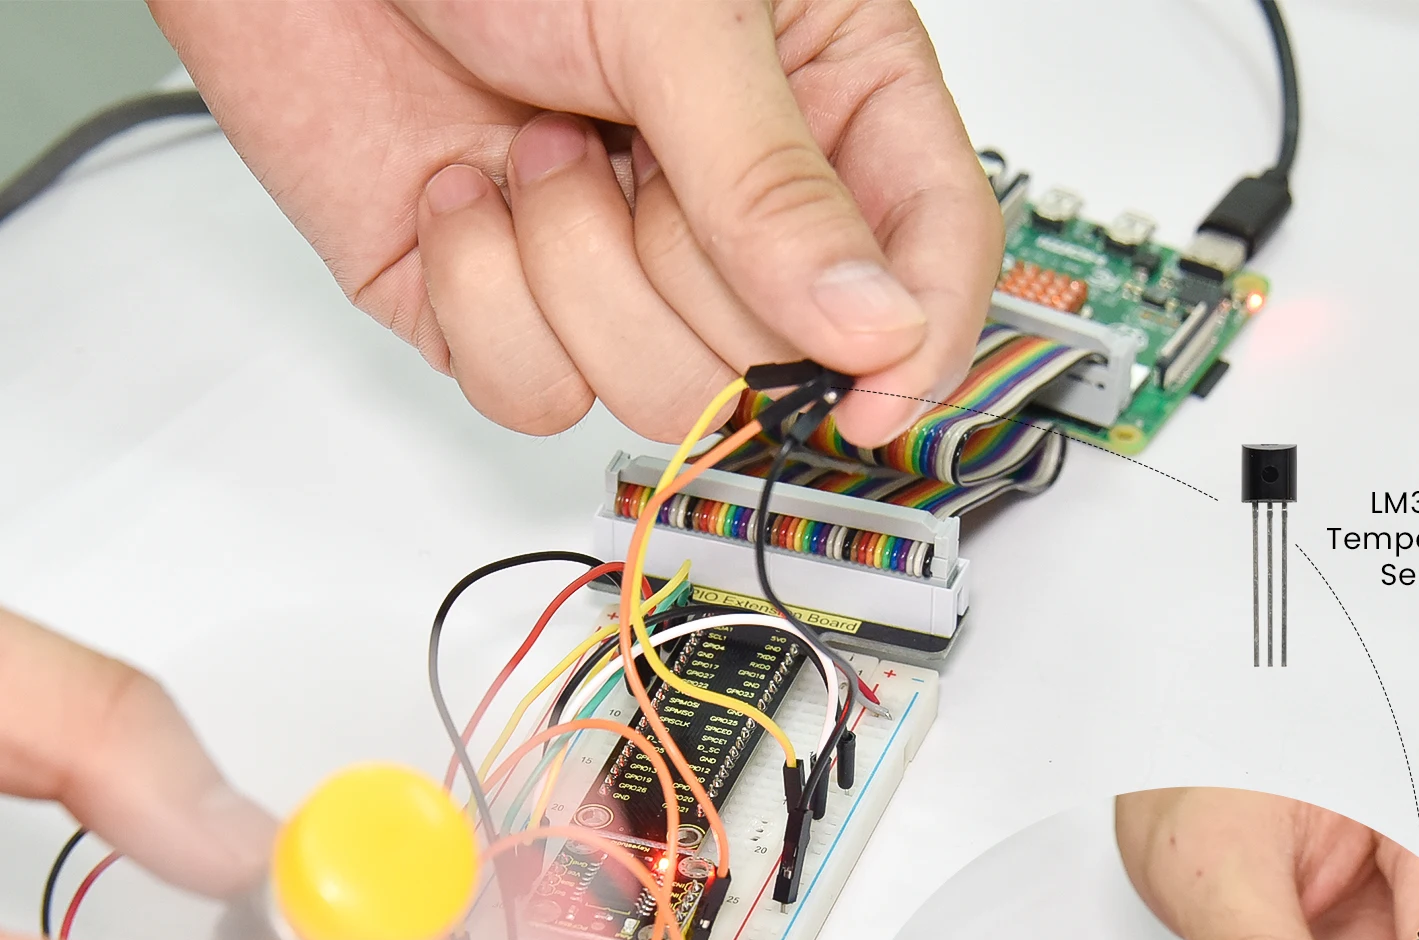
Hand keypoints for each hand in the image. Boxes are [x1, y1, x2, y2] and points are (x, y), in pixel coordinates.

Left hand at [150, 0, 1002, 445]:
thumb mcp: (677, 14)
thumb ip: (775, 185)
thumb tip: (875, 329)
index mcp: (826, 102)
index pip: (932, 259)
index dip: (917, 343)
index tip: (869, 394)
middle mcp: (730, 204)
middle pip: (785, 356)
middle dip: (690, 272)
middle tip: (632, 156)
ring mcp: (620, 269)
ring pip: (664, 396)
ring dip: (580, 277)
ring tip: (535, 144)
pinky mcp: (510, 314)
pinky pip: (536, 395)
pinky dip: (485, 302)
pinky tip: (461, 190)